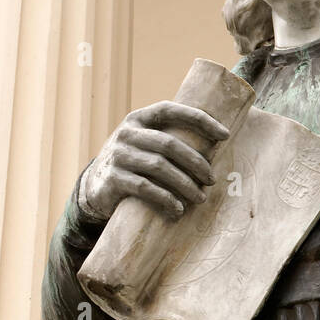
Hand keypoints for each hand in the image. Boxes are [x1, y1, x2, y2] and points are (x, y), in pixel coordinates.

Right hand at [79, 101, 230, 222]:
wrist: (95, 186)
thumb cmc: (133, 164)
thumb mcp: (145, 144)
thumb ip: (168, 140)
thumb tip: (215, 145)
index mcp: (138, 119)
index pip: (170, 110)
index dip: (199, 119)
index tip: (225, 134)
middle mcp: (126, 133)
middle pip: (169, 144)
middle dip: (196, 163)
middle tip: (212, 180)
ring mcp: (118, 156)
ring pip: (159, 167)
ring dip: (185, 184)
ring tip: (200, 198)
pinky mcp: (113, 179)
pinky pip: (146, 189)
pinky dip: (166, 199)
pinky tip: (178, 209)